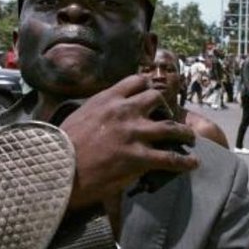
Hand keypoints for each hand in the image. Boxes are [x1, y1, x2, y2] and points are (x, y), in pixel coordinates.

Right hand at [60, 74, 198, 209]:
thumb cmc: (60, 145)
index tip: (151, 96)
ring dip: (184, 133)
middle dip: (167, 108)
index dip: (147, 88)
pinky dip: (185, 161)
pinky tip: (192, 163)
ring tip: (189, 139)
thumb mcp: (77, 116)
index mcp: (107, 99)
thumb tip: (101, 115)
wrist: (56, 167)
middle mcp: (124, 111)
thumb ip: (95, 111)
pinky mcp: (138, 158)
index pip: (136, 81)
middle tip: (169, 118)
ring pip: (171, 127)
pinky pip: (171, 158)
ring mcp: (133, 134)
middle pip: (157, 99)